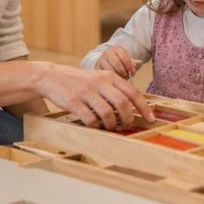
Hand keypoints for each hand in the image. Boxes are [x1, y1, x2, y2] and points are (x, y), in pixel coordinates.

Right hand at [37, 63, 153, 130]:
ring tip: (110, 127)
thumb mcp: (99, 77)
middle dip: (128, 119)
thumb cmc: (79, 81)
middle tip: (126, 126)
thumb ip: (115, 87)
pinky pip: (90, 118)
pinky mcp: (73, 101)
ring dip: (111, 125)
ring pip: (107, 113)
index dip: (144, 107)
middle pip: (122, 103)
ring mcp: (86, 92)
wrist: (52, 76)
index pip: (132, 92)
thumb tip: (134, 104)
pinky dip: (95, 126)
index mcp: (109, 76)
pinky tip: (95, 126)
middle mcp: (100, 82)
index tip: (151, 119)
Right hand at [95, 46, 136, 78]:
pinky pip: (104, 75)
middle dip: (123, 71)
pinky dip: (110, 79)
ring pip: (110, 70)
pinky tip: (114, 80)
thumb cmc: (119, 62)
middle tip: (126, 76)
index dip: (129, 65)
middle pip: (117, 63)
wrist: (106, 62)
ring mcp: (101, 61)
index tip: (132, 71)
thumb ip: (131, 63)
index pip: (123, 56)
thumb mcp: (126, 60)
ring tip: (120, 78)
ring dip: (117, 76)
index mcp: (116, 49)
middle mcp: (107, 53)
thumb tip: (134, 67)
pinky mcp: (96, 69)